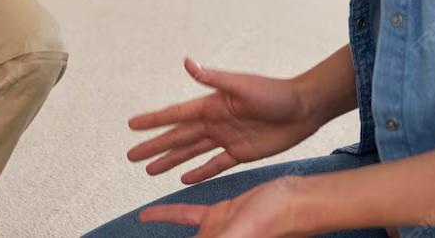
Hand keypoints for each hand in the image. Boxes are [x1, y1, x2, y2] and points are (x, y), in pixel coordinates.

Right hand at [127, 58, 322, 184]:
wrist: (303, 109)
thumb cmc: (275, 93)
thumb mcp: (242, 85)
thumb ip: (214, 78)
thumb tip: (187, 62)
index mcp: (211, 105)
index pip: (175, 115)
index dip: (153, 121)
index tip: (131, 125)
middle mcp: (214, 122)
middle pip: (177, 137)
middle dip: (154, 147)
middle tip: (130, 156)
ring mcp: (226, 138)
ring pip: (190, 153)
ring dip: (170, 161)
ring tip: (149, 171)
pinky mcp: (241, 153)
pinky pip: (214, 165)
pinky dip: (199, 173)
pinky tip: (184, 179)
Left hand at [140, 177, 303, 237]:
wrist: (296, 201)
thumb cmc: (276, 220)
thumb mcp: (238, 234)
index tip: (139, 232)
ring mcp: (215, 233)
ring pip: (182, 236)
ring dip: (161, 230)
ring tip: (142, 223)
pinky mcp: (219, 216)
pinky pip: (186, 215)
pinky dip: (166, 214)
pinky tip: (147, 215)